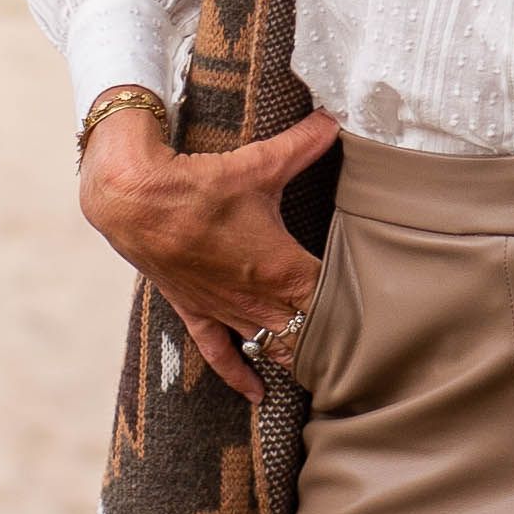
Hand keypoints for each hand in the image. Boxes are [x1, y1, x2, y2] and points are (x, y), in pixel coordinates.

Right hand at [78, 100, 343, 397]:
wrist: (134, 201)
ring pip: (269, 345)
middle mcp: (255, 298)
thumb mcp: (257, 164)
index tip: (379, 317)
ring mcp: (224, 310)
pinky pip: (219, 353)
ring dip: (292, 355)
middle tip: (358, 352)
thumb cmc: (197, 185)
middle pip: (303, 332)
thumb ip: (301, 145)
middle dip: (328, 340)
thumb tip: (334, 119)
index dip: (355, 309)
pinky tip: (257, 393)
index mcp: (280, 268)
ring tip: (322, 371)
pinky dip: (240, 373)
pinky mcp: (195, 310)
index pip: (329, 300)